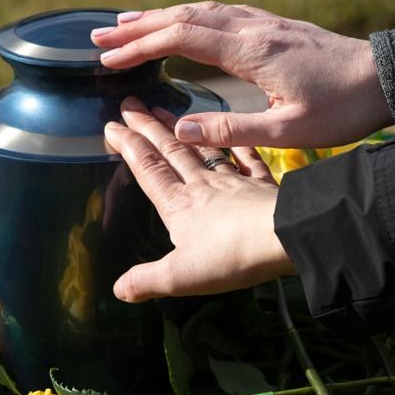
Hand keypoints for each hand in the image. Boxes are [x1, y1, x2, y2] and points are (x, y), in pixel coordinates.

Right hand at [92, 2, 392, 148]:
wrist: (386, 79)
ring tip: (128, 25)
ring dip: (162, 16)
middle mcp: (254, 29)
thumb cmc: (342, 109)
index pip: (182, 38)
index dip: (141, 46)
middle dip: (139, 26)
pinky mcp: (276, 28)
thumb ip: (232, 130)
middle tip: (99, 36)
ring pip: (203, 11)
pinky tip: (185, 24)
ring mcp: (266, 24)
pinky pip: (222, 14)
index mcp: (252, 51)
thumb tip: (180, 131)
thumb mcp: (288, 130)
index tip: (109, 58)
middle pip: (185, 17)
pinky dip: (191, 16)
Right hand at [104, 97, 295, 301]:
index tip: (111, 125)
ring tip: (164, 111)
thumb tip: (118, 290)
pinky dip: (237, 144)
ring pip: (202, 149)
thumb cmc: (230, 256)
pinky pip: (247, 158)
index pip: (147, 169)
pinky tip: (231, 135)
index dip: (127, 146)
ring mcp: (234, 181)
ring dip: (181, 129)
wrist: (283, 236)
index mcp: (178, 205)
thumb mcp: (180, 277)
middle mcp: (202, 185)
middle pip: (170, 151)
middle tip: (131, 104)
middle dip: (147, 127)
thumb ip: (147, 280)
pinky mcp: (263, 184)